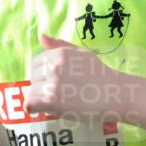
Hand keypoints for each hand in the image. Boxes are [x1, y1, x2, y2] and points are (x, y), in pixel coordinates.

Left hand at [25, 34, 145, 122]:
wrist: (115, 94)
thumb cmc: (100, 74)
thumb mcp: (81, 53)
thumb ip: (59, 45)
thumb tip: (40, 35)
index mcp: (59, 54)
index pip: (35, 63)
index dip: (42, 74)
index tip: (54, 81)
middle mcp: (54, 67)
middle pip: (33, 78)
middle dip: (42, 86)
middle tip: (60, 93)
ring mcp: (53, 84)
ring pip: (32, 92)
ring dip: (41, 98)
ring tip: (58, 101)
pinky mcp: (53, 102)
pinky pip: (31, 104)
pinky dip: (33, 108)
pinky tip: (42, 109)